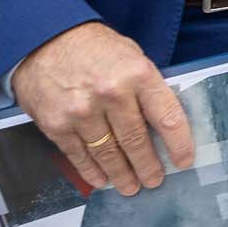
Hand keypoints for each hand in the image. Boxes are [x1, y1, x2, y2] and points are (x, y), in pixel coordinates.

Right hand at [12, 23, 194, 195]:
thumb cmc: (94, 47)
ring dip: (122, 174)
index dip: (179, 143)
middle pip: (136, 141)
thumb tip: (162, 119)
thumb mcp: (132, 55)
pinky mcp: (57, 125)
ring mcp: (82, 112)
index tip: (184, 160)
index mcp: (138, 74)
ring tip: (131, 186)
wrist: (44, 41)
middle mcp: (111, 94)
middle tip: (154, 180)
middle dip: (148, 165)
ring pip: (108, 153)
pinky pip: (79, 155)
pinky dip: (92, 170)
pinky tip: (101, 179)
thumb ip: (146, 86)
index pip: (167, 116)